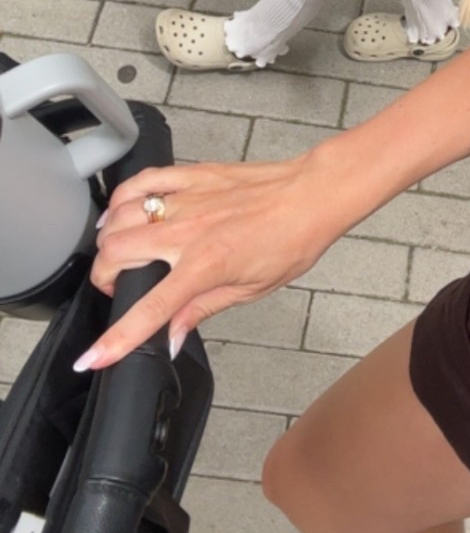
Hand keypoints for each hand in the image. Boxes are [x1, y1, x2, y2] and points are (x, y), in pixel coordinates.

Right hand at [78, 151, 358, 370]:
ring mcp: (185, 198)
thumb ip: (201, 310)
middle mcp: (187, 230)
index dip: (117, 339)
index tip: (93, 357)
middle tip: (121, 289)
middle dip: (104, 279)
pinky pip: (141, 181)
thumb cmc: (292, 241)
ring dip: (109, 239)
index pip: (149, 309)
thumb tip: (169, 338)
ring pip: (119, 216)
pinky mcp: (190, 174)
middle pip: (115, 253)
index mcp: (205, 265)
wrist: (313, 195)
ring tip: (120, 253)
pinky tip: (123, 211)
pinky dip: (122, 197)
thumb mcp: (250, 289)